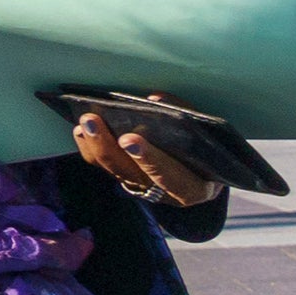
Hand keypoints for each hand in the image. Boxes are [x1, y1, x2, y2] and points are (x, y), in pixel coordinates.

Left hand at [71, 112, 222, 211]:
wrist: (211, 165)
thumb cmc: (214, 147)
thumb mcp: (212, 136)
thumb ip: (190, 119)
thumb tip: (154, 99)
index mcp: (196, 189)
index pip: (173, 180)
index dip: (151, 161)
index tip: (130, 139)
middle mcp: (167, 195)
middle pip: (132, 175)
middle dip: (109, 147)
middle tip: (92, 121)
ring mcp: (146, 189)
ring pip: (114, 171)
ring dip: (95, 144)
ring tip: (85, 120)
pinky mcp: (129, 179)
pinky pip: (105, 167)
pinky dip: (91, 148)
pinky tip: (81, 129)